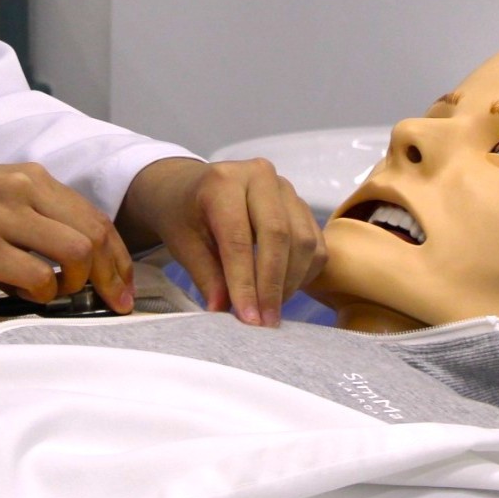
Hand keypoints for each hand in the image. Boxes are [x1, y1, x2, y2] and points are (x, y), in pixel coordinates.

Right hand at [0, 163, 135, 311]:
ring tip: (57, 294)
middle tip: (112, 304)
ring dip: (77, 284)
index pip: (96, 217)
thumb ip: (35, 214)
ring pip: (76, 254)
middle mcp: (24, 190)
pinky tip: (23, 295)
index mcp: (31, 177)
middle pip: (96, 235)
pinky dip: (41, 295)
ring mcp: (4, 218)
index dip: (118, 257)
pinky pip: (37, 278)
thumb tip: (71, 259)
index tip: (123, 285)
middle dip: (112, 276)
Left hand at [116, 157, 324, 326]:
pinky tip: (284, 291)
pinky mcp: (301, 204)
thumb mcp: (182, 243)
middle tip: (265, 321)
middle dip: (272, 285)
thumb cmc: (183, 214)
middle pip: (278, 235)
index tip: (248, 318)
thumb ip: (206, 276)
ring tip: (271, 309)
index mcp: (222, 181)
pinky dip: (304, 273)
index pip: (238, 238)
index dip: (244, 282)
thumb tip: (224, 310)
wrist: (190, 187)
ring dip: (291, 282)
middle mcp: (258, 176)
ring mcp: (285, 187)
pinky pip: (315, 243)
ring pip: (302, 240)